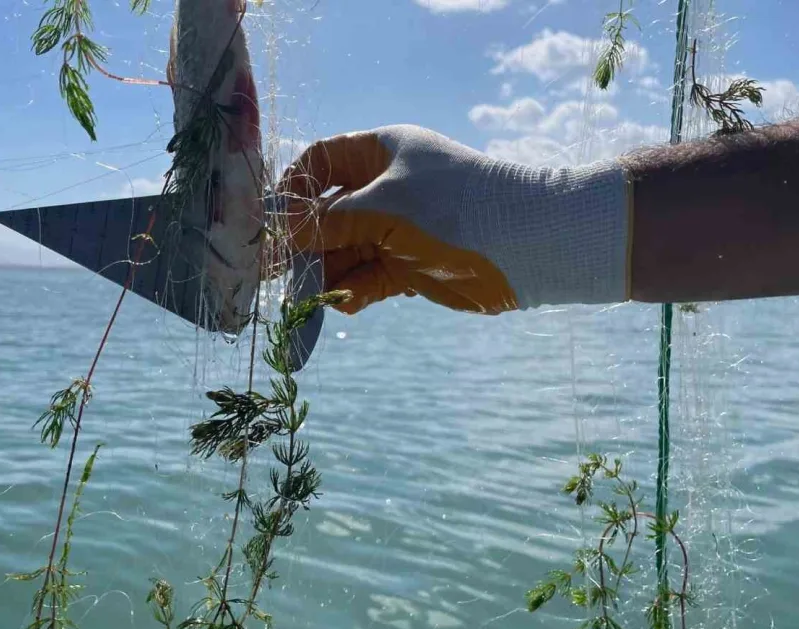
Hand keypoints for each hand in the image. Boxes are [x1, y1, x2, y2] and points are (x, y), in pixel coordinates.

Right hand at [277, 125, 630, 314]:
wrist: (529, 246)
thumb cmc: (455, 207)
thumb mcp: (383, 208)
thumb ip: (327, 222)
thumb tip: (277, 231)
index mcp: (380, 152)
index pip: (319, 162)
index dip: (290, 190)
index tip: (268, 222)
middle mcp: (385, 187)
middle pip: (326, 214)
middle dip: (303, 243)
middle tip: (274, 274)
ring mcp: (398, 228)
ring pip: (345, 251)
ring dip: (324, 275)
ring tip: (305, 300)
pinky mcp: (410, 266)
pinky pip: (368, 277)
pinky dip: (353, 292)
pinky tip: (342, 305)